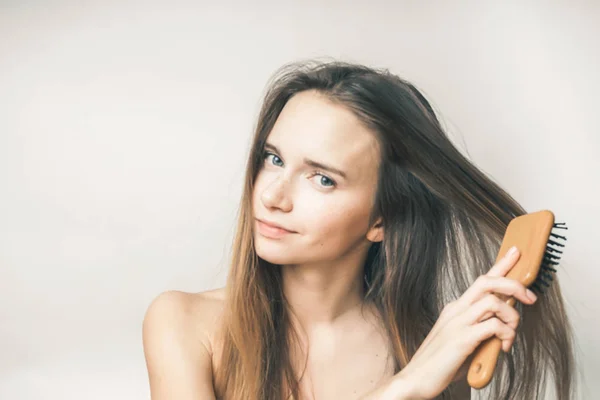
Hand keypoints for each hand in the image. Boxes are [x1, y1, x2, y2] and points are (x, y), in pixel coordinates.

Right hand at [395, 246, 537, 399]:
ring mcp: (458, 323)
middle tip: (530, 298)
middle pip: (487, 281)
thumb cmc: (440, 363)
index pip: (482, 279)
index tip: (516, 253)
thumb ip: (480, 329)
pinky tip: (503, 347)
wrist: (416, 379)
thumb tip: (503, 325)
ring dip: (512, 316)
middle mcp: (456, 310)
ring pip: (493, 301)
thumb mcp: (463, 340)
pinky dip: (506, 334)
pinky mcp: (462, 339)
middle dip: (514, 284)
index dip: (501, 264)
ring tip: (510, 335)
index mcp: (456, 308)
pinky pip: (493, 326)